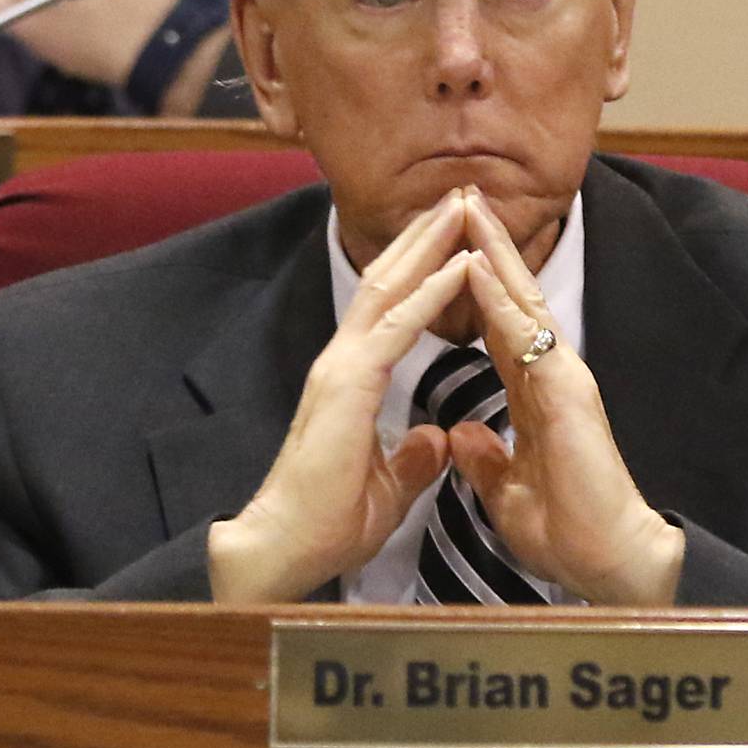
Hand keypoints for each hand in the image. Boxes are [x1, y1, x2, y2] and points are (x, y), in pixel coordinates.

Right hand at [209, 191, 471, 602]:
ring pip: (389, 287)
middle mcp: (342, 361)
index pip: (391, 307)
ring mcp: (341, 367)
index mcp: (352, 378)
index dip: (422, 268)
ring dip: (429, 244)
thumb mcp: (389, 486)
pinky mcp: (348, 384)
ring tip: (462, 205)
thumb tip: (437, 439)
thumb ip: (412, 457)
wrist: (284, 551)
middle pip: (388, 281)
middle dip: (425, 236)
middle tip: (460, 196)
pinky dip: (433, 292)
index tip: (454, 235)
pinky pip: (397, 326)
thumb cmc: (327, 524)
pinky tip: (463, 264)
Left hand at [450, 188, 685, 605]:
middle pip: (510, 296)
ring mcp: (562, 376)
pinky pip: (526, 333)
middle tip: (458, 197)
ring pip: (521, 299)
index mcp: (532, 393)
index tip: (446, 248)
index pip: (495, 325)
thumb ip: (486, 459)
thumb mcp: (506, 491)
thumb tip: (461, 436)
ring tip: (466, 205)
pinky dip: (497, 296)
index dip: (471, 286)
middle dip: (484, 245)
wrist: (608, 563)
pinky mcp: (569, 389)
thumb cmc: (566, 531)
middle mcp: (549, 373)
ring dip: (492, 250)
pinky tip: (474, 263)